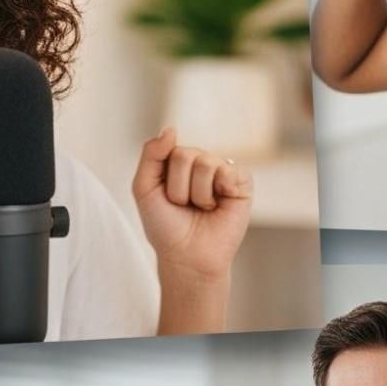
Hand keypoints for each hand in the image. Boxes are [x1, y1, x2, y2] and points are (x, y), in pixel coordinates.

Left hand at [131, 127, 253, 287]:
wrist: (187, 257)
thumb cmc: (166, 226)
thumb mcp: (144, 188)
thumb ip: (150, 154)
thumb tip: (172, 128)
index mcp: (178, 161)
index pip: (170, 149)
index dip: (166, 180)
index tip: (168, 200)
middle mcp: (201, 163)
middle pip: (185, 155)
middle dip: (179, 187)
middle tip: (185, 207)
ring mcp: (222, 172)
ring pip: (205, 164)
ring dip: (198, 194)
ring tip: (203, 208)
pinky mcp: (242, 183)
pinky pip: (230, 171)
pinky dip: (222, 189)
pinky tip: (221, 204)